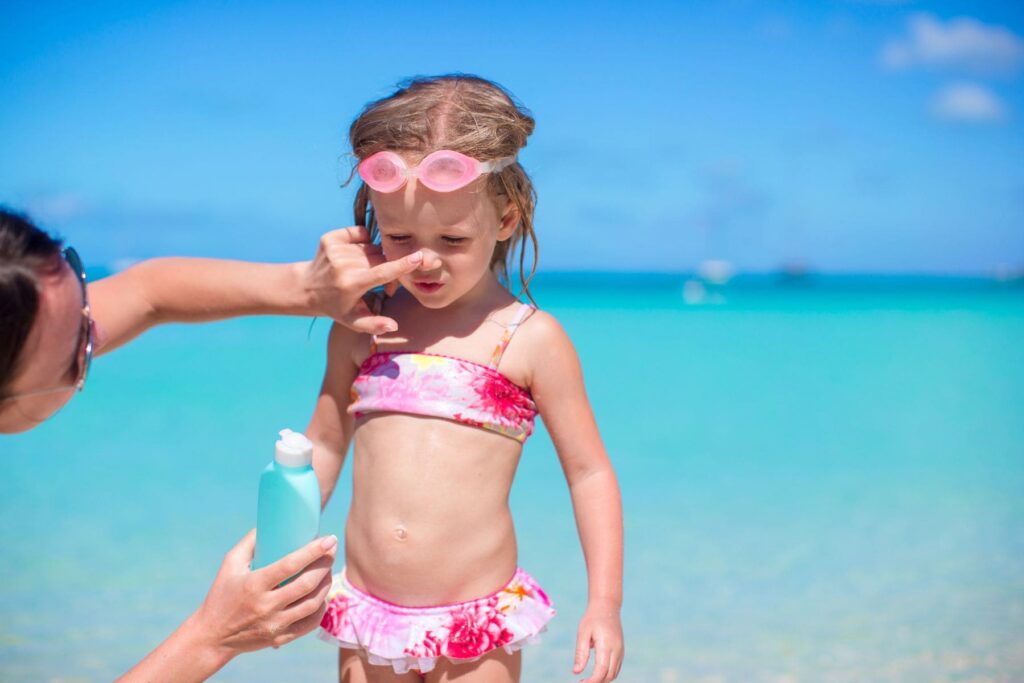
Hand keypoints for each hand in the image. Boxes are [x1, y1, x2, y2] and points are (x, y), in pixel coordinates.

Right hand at [192, 530, 337, 656]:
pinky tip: (323, 595)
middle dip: (325, 564)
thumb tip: (270, 523)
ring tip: (328, 570)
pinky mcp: (280, 638)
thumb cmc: (221, 595)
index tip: (329, 539)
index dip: (313, 551)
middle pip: (307, 584)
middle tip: (332, 550)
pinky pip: (310, 623)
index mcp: (254, 585)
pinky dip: (321, 608)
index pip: (291, 565)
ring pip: (313, 604)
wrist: (212, 637)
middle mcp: (266, 606)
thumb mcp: (230, 564)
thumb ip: (250, 543)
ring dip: (326, 584)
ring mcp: (275, 624)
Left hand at [303, 226, 428, 333]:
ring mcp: (336, 250)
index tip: (419, 257)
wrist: (306, 288)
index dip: (402, 265)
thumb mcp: (353, 321)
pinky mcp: (331, 238)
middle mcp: (344, 265)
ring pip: (372, 247)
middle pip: (381, 259)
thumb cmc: (336, 306)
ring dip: (374, 258)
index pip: (383, 272)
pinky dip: (363, 241)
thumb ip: (374, 324)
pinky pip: (360, 233)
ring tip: (364, 271)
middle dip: (388, 269)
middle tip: (382, 285)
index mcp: (352, 284)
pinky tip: (354, 255)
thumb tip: (394, 325)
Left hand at [573, 600, 623, 682]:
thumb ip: (581, 653)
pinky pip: (616, 668)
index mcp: (606, 645)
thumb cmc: (592, 618)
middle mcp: (616, 650)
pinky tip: (597, 672)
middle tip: (582, 682)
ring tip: (588, 679)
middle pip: (609, 675)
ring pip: (614, 674)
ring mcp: (621, 651)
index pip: (601, 670)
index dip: (592, 681)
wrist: (607, 606)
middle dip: (596, 682)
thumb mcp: (583, 633)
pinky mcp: (621, 650)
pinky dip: (607, 674)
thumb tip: (576, 672)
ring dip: (602, 680)